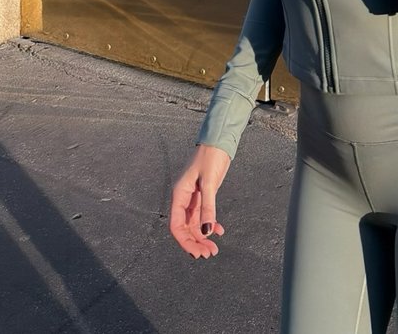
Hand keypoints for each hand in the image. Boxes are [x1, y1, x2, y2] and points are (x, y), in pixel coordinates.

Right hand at [169, 144, 230, 258]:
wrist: (218, 143)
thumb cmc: (210, 158)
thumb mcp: (210, 183)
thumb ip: (208, 207)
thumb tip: (206, 232)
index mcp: (179, 195)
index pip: (176, 226)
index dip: (185, 242)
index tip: (197, 253)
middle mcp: (183, 199)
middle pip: (185, 229)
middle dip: (196, 243)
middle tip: (209, 254)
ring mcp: (193, 199)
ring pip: (195, 225)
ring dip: (203, 238)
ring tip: (214, 249)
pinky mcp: (203, 197)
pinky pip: (203, 217)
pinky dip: (211, 225)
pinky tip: (220, 231)